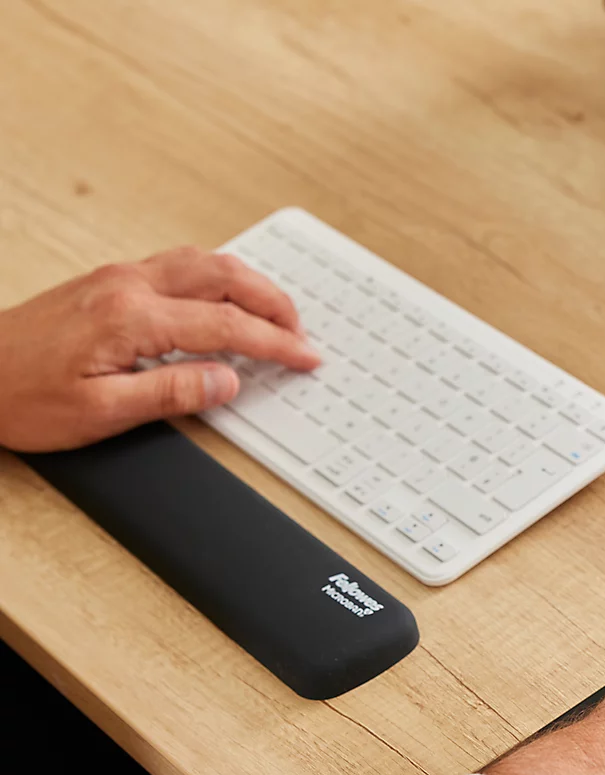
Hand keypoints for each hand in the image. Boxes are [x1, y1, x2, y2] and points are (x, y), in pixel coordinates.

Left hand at [0, 247, 320, 451]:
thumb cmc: (20, 396)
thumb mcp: (101, 413)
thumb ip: (171, 393)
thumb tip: (227, 380)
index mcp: (130, 318)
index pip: (226, 326)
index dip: (275, 343)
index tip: (306, 357)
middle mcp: (126, 285)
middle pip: (223, 278)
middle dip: (273, 303)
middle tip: (304, 332)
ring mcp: (116, 277)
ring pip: (203, 262)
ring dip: (249, 283)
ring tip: (276, 312)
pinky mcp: (107, 281)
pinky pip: (179, 265)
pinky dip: (218, 277)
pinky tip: (225, 295)